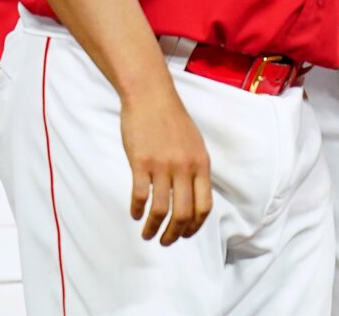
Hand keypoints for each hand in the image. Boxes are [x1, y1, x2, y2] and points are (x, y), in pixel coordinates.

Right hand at [120, 83, 212, 245]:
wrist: (151, 96)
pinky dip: (137, 210)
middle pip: (183, 214)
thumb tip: (193, 197)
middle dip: (175, 235)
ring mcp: (163, 166)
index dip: (195, 226)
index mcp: (201, 164)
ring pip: (161, 210)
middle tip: (165, 242)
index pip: (204, 206)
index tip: (186, 235)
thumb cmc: (171, 120)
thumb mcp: (194, 144)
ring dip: (153, 228)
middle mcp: (185, 167)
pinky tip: (135, 214)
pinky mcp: (141, 163)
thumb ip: (195, 169)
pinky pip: (139, 196)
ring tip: (147, 235)